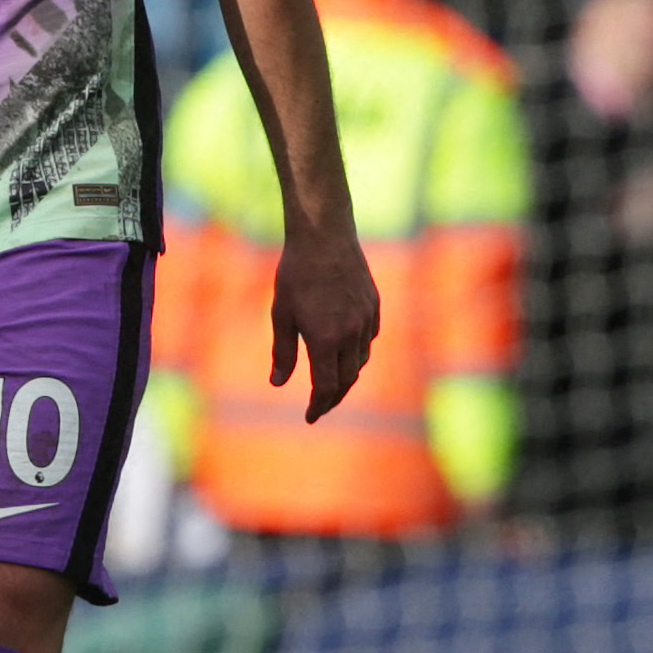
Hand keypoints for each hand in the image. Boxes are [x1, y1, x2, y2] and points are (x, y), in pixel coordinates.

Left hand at [269, 224, 379, 422]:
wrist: (324, 235)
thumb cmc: (295, 273)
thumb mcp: (281, 313)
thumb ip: (282, 351)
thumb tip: (277, 383)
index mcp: (325, 339)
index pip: (327, 387)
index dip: (318, 405)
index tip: (309, 417)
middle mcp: (351, 334)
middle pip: (347, 379)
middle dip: (333, 397)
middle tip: (319, 406)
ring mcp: (367, 320)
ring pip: (360, 360)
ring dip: (347, 376)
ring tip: (331, 382)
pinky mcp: (375, 306)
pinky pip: (368, 339)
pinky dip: (357, 352)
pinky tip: (346, 352)